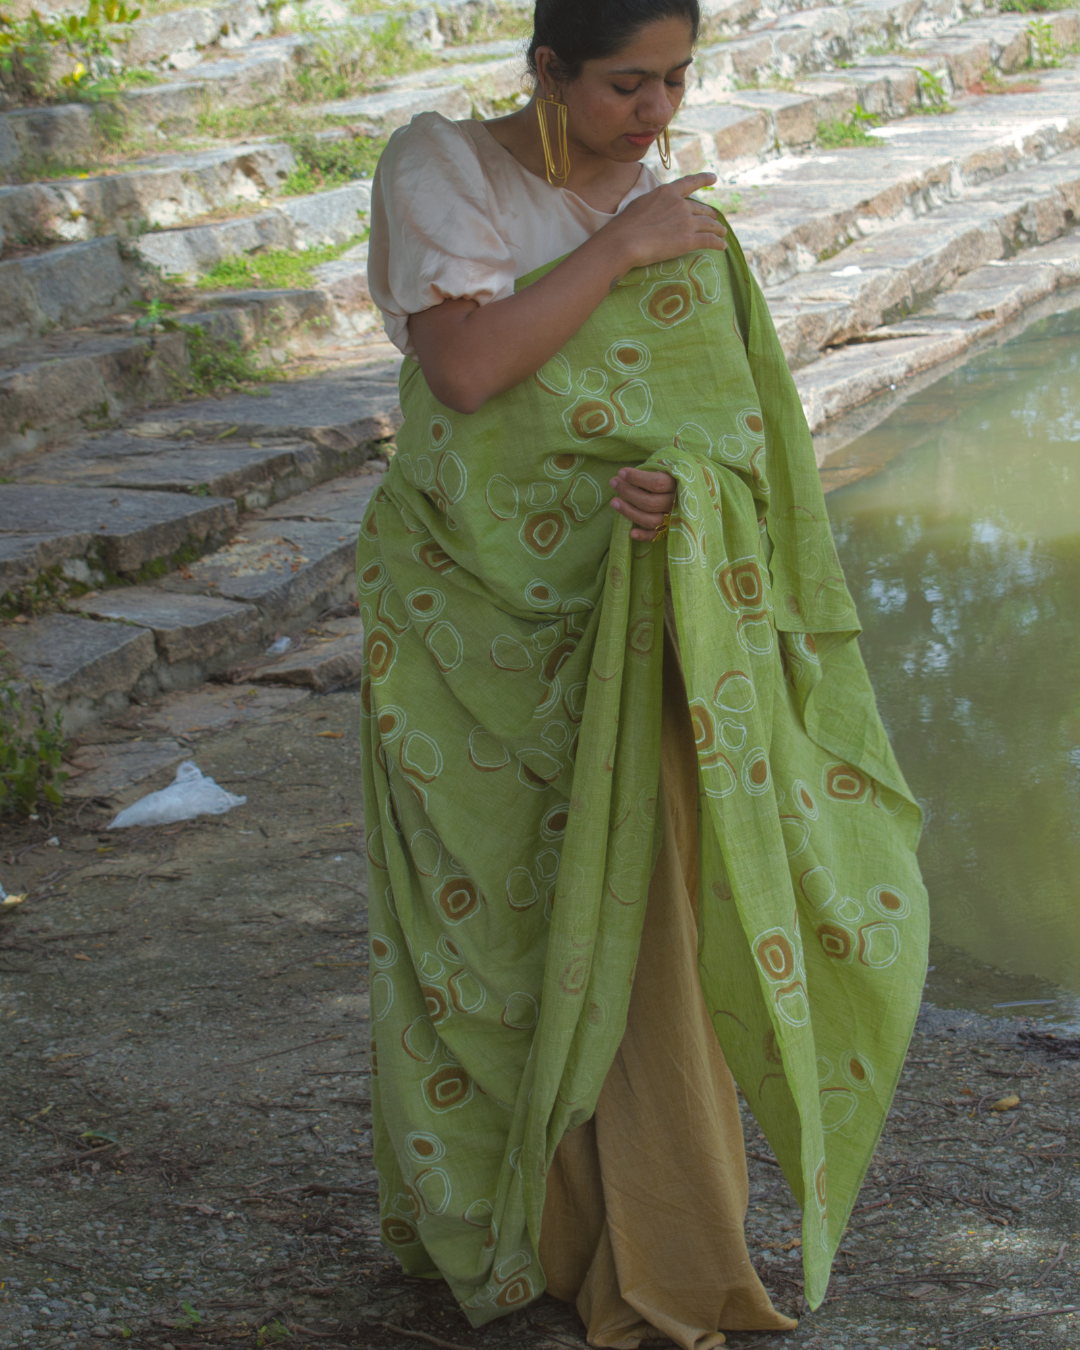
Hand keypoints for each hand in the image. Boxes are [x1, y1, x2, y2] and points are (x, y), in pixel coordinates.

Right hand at [600, 173, 726, 273]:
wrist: (625, 241)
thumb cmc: (625, 224)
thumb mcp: (641, 203)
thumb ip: (655, 203)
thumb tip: (657, 208)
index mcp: (668, 192)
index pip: (690, 183)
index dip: (704, 179)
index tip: (714, 178)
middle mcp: (680, 204)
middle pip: (701, 208)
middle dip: (710, 214)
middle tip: (715, 219)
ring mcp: (686, 222)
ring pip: (709, 224)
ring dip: (718, 229)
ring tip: (723, 233)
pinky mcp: (688, 240)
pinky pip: (709, 240)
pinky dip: (718, 243)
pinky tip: (722, 246)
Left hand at [610, 466, 675, 541]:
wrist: (696, 495)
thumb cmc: (676, 478)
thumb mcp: (670, 469)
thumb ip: (655, 471)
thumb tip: (627, 474)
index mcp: (680, 485)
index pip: (656, 483)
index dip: (636, 478)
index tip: (621, 472)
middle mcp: (678, 504)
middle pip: (649, 502)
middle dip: (628, 492)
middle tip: (613, 482)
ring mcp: (675, 519)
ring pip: (650, 520)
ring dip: (629, 512)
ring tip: (614, 502)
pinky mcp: (671, 531)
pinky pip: (656, 536)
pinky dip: (644, 536)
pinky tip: (630, 533)